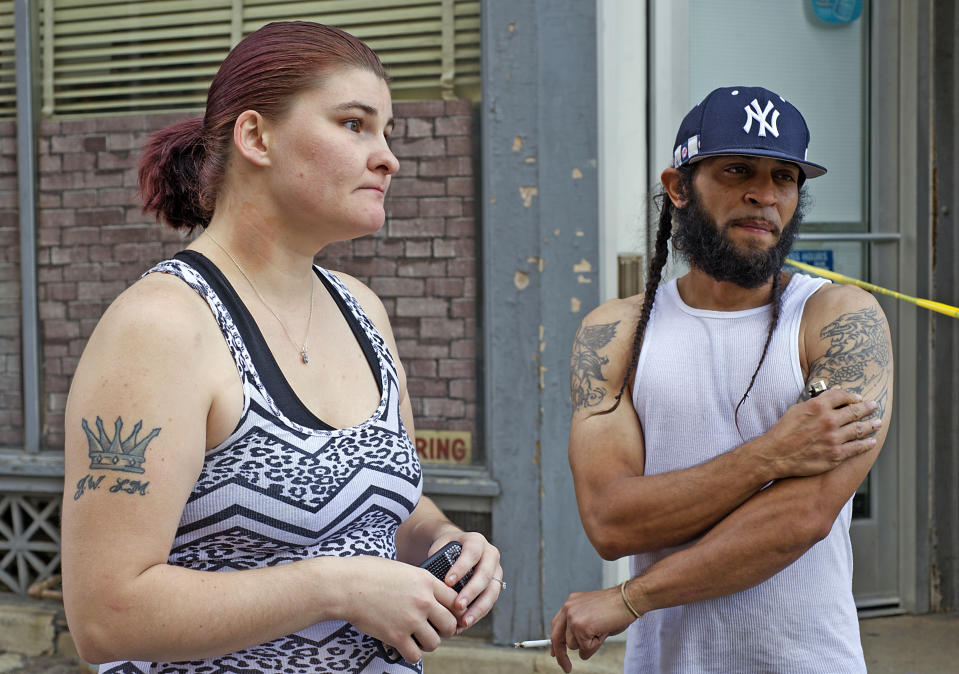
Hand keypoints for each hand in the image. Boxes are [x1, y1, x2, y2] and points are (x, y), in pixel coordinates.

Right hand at [341, 556, 458, 663]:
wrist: (345, 586)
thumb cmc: (368, 573)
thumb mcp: (402, 569)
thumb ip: (419, 582)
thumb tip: (430, 595)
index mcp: (426, 580)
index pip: (455, 600)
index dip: (454, 610)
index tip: (449, 615)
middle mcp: (423, 600)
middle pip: (450, 624)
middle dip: (444, 630)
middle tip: (435, 630)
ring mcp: (411, 619)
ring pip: (434, 642)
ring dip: (427, 643)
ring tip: (418, 638)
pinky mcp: (396, 636)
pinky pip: (415, 654)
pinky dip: (411, 653)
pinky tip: (404, 646)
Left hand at [427, 531, 502, 631]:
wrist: (458, 549)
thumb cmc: (446, 549)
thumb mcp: (441, 547)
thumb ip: (437, 559)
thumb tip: (431, 581)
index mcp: (476, 541)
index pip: (472, 553)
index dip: (461, 568)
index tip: (448, 582)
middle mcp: (490, 554)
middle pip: (485, 574)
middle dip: (472, 592)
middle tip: (458, 606)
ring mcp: (496, 571)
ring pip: (492, 591)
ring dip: (479, 608)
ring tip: (464, 622)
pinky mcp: (496, 586)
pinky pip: (490, 601)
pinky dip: (478, 613)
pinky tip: (466, 623)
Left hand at [549, 586, 633, 672]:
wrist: (628, 600)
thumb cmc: (616, 607)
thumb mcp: (593, 614)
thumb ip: (581, 626)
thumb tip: (578, 647)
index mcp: (571, 603)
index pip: (556, 625)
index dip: (556, 642)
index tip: (554, 653)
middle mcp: (568, 608)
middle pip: (556, 638)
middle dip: (561, 656)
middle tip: (566, 668)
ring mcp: (573, 617)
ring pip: (574, 646)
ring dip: (588, 645)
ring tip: (601, 630)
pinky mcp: (581, 627)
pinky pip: (585, 649)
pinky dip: (595, 647)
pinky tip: (603, 633)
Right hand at [760, 387, 880, 477]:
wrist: (776, 454)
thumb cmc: (784, 431)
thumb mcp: (797, 409)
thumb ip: (817, 400)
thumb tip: (835, 391)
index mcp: (818, 406)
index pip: (842, 396)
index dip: (852, 396)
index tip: (858, 398)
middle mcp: (829, 420)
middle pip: (855, 411)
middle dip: (867, 407)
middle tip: (874, 405)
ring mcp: (834, 438)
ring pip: (860, 429)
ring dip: (871, 425)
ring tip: (877, 423)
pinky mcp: (836, 455)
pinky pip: (857, 448)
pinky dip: (866, 444)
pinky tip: (871, 442)